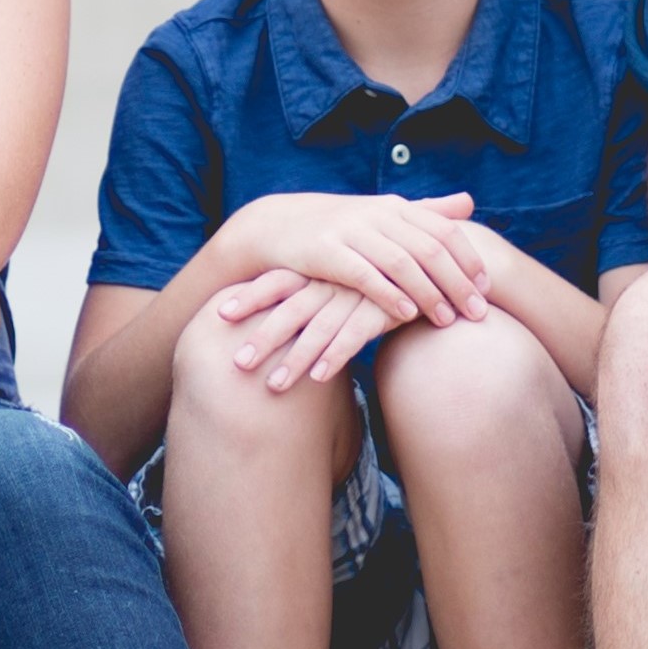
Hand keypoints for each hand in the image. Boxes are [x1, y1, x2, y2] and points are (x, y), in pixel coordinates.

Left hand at [207, 266, 403, 393]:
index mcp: (318, 269)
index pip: (275, 280)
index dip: (249, 295)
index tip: (219, 313)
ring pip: (318, 330)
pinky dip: (334, 356)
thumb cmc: (374, 277)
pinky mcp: (380, 311)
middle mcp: (332, 280)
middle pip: (289, 310)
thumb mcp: (341, 276)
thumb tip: (277, 309)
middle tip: (238, 364)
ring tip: (273, 386)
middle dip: (262, 338)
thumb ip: (312, 289)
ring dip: (294, 359)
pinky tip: (317, 377)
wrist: (428, 262)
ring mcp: (355, 295)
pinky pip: (353, 336)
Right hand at [218, 190, 497, 335]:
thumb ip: (426, 211)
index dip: (469, 260)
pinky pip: (364, 275)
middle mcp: (377, 215)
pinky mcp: (326, 251)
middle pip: (430, 249)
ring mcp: (351, 231)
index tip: (487, 290)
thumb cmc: (341, 226)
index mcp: (395, 207)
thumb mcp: (383, 214)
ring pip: (401, 263)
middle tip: (477, 314)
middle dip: (457, 283)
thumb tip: (469, 203)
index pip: (444, 231)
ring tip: (446, 321)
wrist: (279, 225)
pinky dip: (388, 295)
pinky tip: (406, 316)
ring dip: (429, 294)